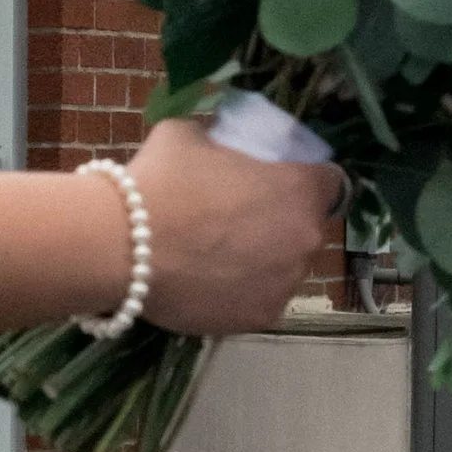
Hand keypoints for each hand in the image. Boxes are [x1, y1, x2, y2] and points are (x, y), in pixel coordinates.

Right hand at [128, 116, 337, 334]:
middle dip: (281, 223)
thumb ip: (220, 139)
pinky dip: (240, 293)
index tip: (277, 184)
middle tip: (235, 222)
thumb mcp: (189, 134)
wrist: (120, 246)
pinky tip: (208, 283)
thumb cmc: (159, 181)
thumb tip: (217, 142)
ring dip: (263, 261)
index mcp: (299, 187)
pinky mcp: (260, 317)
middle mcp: (306, 238)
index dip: (304, 181)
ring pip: (284, 268)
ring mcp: (285, 282)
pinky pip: (259, 300)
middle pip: (306, 228)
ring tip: (216, 258)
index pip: (330, 181)